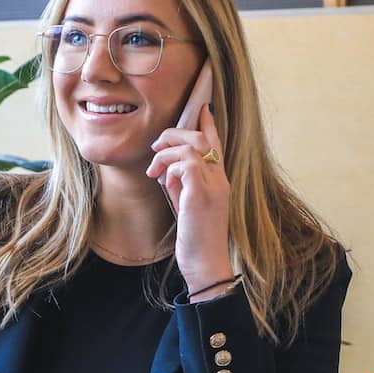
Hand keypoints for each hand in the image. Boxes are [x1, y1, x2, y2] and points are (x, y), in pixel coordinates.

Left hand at [146, 102, 233, 294]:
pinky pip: (186, 164)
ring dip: (166, 153)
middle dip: (174, 134)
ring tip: (153, 169)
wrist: (206, 265)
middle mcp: (220, 179)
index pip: (216, 143)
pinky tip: (163, 182)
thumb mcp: (187, 205)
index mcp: (219, 181)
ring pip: (192, 147)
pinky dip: (170, 168)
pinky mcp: (201, 196)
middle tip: (155, 148)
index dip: (208, 123)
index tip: (201, 107)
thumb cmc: (195, 239)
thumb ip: (182, 185)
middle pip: (201, 138)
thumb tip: (167, 170)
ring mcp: (213, 186)